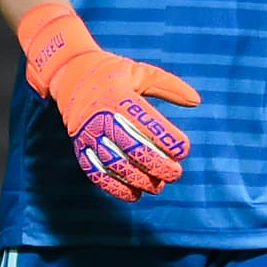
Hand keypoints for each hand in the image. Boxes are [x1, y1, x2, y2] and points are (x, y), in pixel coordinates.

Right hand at [19, 3, 199, 202]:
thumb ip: (169, 86)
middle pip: (134, 149)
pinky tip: (134, 194)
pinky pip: (96, 173)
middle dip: (159, 166)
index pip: (149, 124)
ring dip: (141, 180)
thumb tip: (197, 101)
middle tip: (175, 173)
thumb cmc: (113, 74)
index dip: (169, 140)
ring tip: (158, 185)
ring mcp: (89, 135)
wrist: (69, 75)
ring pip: (117, 165)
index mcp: (119, 97)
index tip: (183, 149)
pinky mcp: (80, 148)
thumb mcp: (141, 72)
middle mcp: (102, 117)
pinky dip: (116, 188)